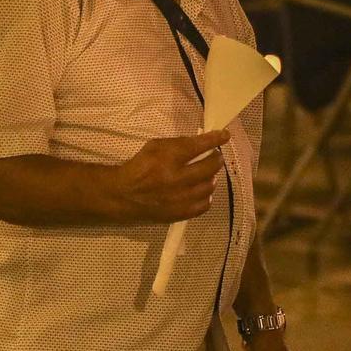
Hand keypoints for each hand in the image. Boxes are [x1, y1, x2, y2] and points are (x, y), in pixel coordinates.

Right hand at [111, 131, 228, 223]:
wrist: (124, 196)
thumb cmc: (139, 167)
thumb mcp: (154, 147)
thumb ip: (177, 144)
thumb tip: (201, 143)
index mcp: (168, 158)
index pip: (198, 146)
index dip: (215, 139)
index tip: (225, 136)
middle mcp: (177, 178)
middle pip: (210, 167)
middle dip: (216, 159)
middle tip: (215, 157)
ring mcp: (180, 198)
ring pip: (210, 186)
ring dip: (211, 178)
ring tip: (206, 174)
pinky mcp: (181, 214)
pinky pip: (205, 204)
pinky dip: (206, 196)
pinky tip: (200, 191)